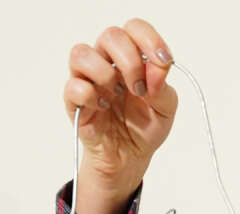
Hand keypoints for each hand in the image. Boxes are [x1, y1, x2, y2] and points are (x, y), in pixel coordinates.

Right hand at [63, 16, 176, 199]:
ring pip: (82, 53)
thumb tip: (157, 69)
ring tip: (117, 96)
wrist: (130, 157)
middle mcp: (107, 61)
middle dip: (131, 61)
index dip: (149, 39)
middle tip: (140, 90)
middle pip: (110, 36)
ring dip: (105, 74)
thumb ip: (164, 87)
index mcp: (131, 57)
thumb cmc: (144, 128)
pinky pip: (74, 86)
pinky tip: (103, 108)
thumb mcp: (166, 109)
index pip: (134, 29)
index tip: (163, 61)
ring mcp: (88, 79)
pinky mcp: (75, 100)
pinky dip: (91, 97)